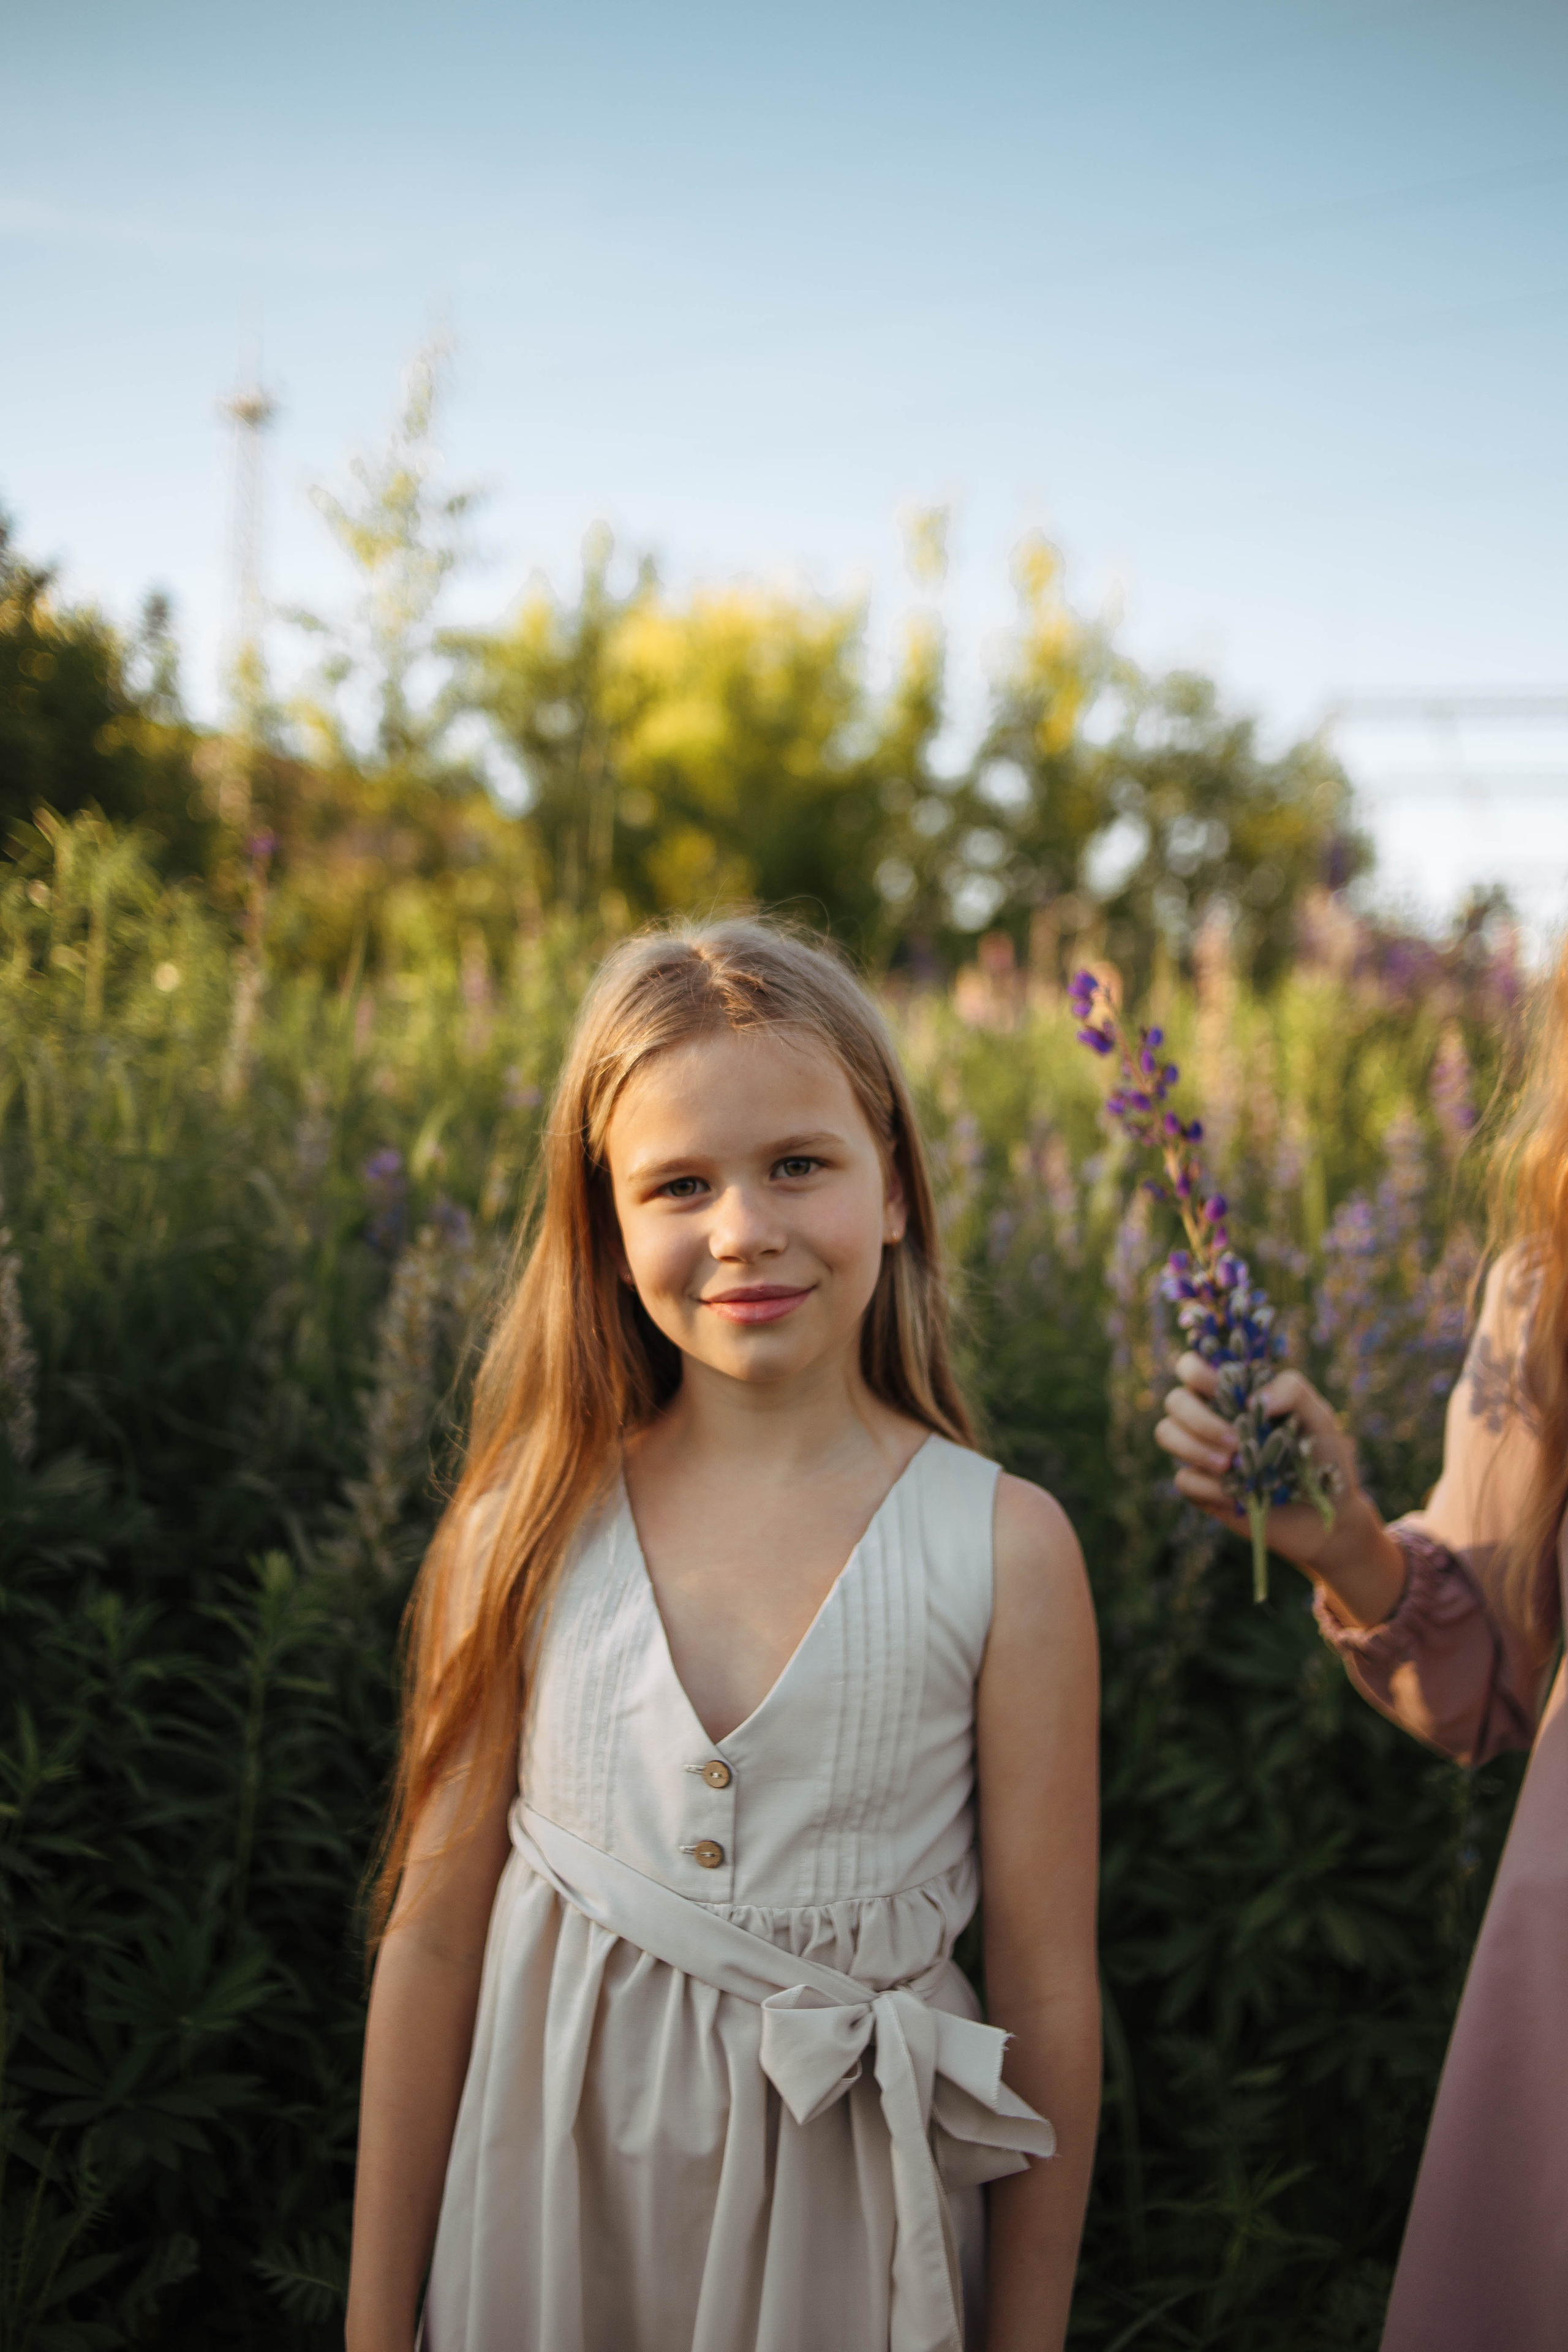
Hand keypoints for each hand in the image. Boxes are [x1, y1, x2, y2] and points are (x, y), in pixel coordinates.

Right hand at [1155, 1356, 1404, 1622]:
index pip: (1193, 1366)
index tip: (1221, 1386)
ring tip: (1230, 1464)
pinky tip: (1235, 1494)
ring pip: (1167, 1434)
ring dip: (1194, 1447)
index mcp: (1235, 1393)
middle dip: (1197, 1417)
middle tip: (1234, 1439)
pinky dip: (1207, 1485)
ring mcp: (1204, 1452)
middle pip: (1176, 1401)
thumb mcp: (1320, 1417)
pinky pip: (1184, 1479)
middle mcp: (1213, 1418)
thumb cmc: (1323, 1458)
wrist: (1327, 1516)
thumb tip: (1255, 1399)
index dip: (1196, 1370)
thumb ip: (1293, 1391)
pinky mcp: (1203, 1488)